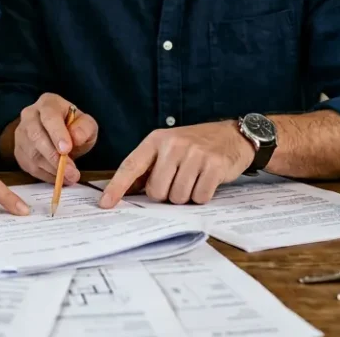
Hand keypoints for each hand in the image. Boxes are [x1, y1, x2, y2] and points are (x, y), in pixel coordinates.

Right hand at [13, 93, 97, 183]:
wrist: (59, 134)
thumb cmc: (73, 126)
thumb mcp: (86, 123)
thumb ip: (84, 128)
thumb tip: (75, 138)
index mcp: (48, 103)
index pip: (49, 116)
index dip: (57, 133)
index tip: (67, 149)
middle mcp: (29, 115)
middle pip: (36, 136)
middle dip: (54, 156)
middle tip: (71, 171)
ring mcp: (21, 133)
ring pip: (32, 154)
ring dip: (52, 169)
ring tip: (69, 176)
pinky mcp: (18, 151)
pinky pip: (29, 166)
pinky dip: (46, 175)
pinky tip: (59, 177)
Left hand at [98, 121, 253, 207]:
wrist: (232, 135)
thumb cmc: (196, 144)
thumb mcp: (168, 148)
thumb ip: (148, 168)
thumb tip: (126, 191)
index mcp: (156, 140)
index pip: (131, 165)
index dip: (117, 187)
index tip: (106, 204)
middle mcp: (173, 144)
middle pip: (156, 191)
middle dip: (166, 194)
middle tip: (179, 181)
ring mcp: (194, 154)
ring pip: (178, 197)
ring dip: (186, 196)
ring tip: (194, 179)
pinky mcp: (214, 165)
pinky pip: (199, 197)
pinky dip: (202, 196)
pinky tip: (207, 181)